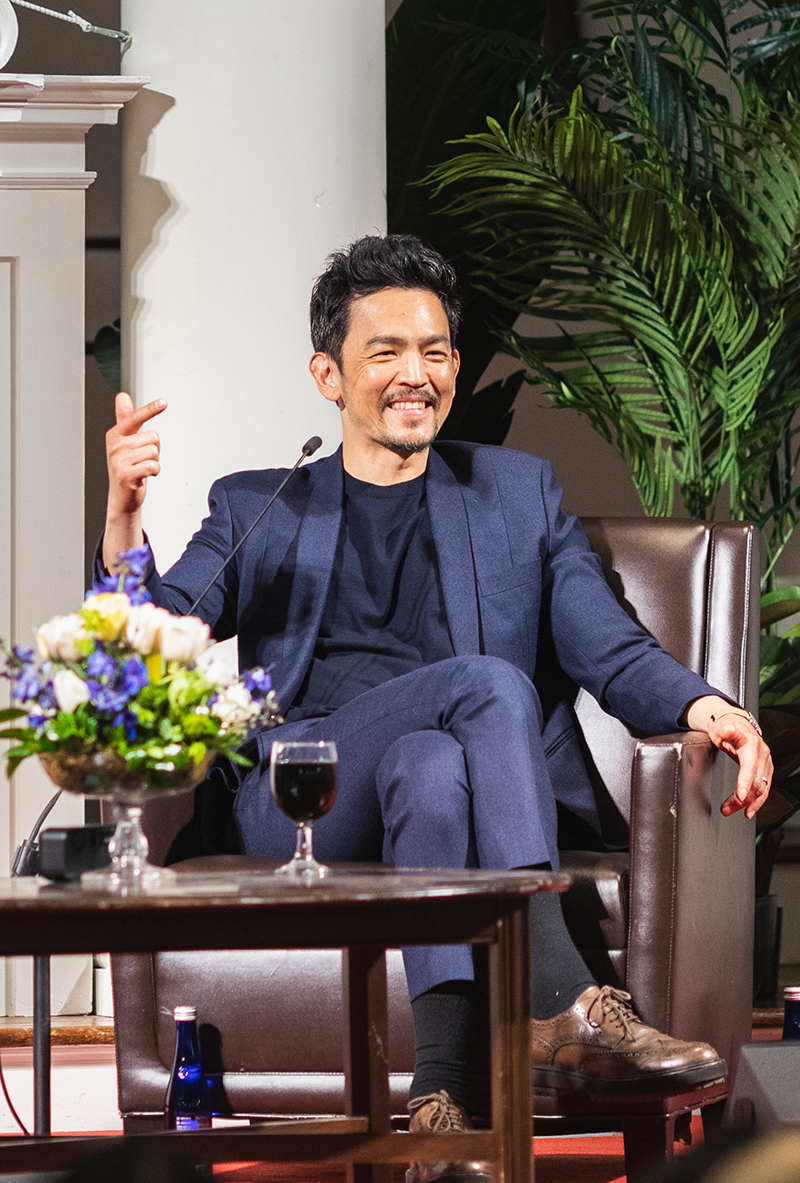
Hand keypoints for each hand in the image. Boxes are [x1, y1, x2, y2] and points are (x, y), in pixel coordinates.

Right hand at [103, 392, 166, 570]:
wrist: (122, 496)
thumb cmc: (127, 467)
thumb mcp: (126, 442)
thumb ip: (125, 418)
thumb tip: (122, 396)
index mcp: (115, 435)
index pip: (135, 418)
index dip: (150, 409)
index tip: (164, 402)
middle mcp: (115, 446)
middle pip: (153, 437)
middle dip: (154, 449)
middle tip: (141, 460)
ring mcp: (118, 460)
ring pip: (154, 451)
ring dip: (154, 461)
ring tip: (142, 468)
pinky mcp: (126, 474)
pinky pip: (153, 465)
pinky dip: (154, 471)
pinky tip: (145, 476)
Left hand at [686, 695, 772, 818]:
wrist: (735, 724)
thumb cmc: (725, 727)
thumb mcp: (721, 726)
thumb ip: (724, 730)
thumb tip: (728, 729)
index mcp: (752, 744)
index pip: (750, 766)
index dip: (746, 781)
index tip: (741, 795)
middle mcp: (762, 755)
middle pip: (756, 781)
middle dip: (742, 798)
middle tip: (726, 808)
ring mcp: (765, 764)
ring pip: (761, 789)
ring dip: (747, 803)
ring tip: (730, 810)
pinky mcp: (765, 771)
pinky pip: (763, 790)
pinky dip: (756, 802)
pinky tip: (747, 810)